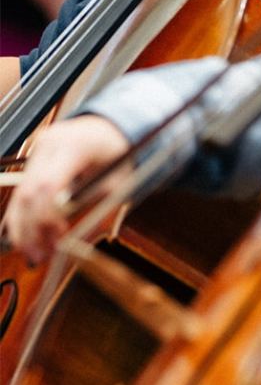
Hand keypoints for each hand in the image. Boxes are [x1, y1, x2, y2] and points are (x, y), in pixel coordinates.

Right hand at [4, 116, 130, 263]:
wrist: (110, 129)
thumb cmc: (118, 153)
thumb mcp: (118, 180)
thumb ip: (97, 207)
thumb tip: (74, 241)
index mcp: (74, 145)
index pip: (48, 185)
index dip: (48, 217)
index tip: (58, 239)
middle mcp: (50, 144)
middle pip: (28, 192)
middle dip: (32, 229)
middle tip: (42, 255)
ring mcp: (38, 149)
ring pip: (19, 195)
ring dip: (23, 228)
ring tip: (36, 253)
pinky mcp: (33, 159)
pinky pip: (21, 192)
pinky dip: (23, 218)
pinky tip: (29, 238)